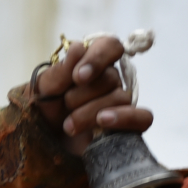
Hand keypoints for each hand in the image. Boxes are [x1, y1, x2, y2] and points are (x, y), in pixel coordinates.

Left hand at [28, 36, 153, 155]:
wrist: (45, 141)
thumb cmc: (45, 108)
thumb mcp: (43, 88)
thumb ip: (61, 70)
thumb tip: (79, 47)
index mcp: (91, 62)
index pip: (110, 45)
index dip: (97, 59)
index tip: (78, 77)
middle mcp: (110, 79)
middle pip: (111, 77)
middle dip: (82, 94)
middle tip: (65, 105)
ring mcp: (121, 102)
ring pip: (120, 97)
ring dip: (90, 112)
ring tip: (69, 124)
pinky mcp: (129, 125)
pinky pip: (143, 117)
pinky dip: (123, 118)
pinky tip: (102, 122)